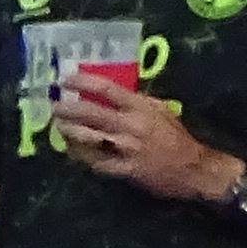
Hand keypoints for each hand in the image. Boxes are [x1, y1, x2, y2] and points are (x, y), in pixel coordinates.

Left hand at [52, 68, 227, 201]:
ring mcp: (126, 148)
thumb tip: (113, 93)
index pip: (108, 89)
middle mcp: (131, 125)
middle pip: (92, 113)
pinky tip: (71, 151)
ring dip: (69, 132)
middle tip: (53, 105)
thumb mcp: (161, 112)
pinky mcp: (123, 169)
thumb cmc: (176, 138)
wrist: (193, 168)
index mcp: (141, 108)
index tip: (65, 78)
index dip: (83, 82)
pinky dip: (80, 156)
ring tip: (58, 127)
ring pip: (88, 138)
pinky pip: (95, 162)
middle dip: (68, 109)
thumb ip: (138, 103)